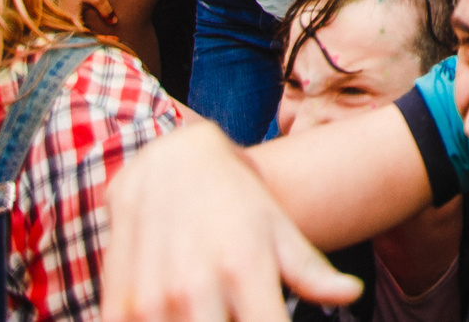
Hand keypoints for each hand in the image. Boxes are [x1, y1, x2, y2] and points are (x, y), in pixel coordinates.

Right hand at [101, 119, 366, 321]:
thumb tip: (350, 292)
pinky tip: (183, 312)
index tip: (275, 318)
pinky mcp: (118, 305)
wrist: (168, 162)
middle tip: (241, 309)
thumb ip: (311, 271)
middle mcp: (194, 288)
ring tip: (218, 306)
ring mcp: (151, 300)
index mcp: (243, 271)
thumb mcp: (278, 228)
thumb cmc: (237, 201)